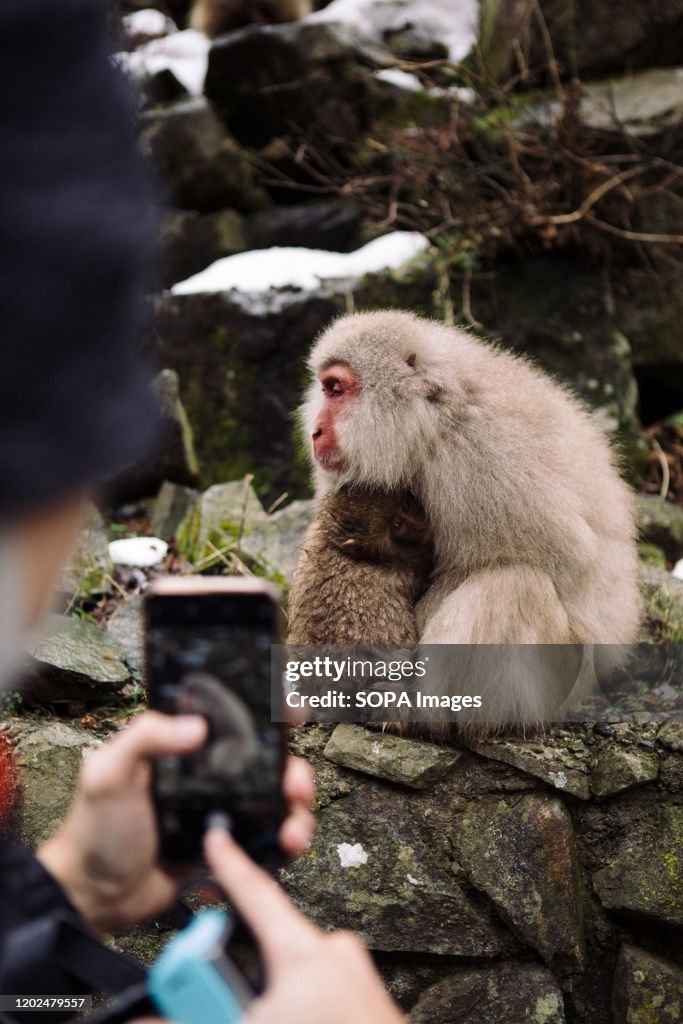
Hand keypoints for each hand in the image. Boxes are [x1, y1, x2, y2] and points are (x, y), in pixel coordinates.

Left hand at [37, 711, 313, 934]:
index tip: (293, 713)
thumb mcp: (110, 774)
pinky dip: (280, 848)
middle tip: (296, 787)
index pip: (235, 719)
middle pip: (269, 764)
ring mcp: (222, 813)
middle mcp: (210, 776)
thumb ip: (144, 737)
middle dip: (294, 771)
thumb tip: (198, 727)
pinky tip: (277, 853)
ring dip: (296, 814)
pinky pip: (267, 843)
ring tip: (292, 833)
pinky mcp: (229, 850)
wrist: (96, 898)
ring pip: (277, 804)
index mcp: (184, 749)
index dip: (270, 714)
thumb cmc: (97, 831)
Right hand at [201, 826, 404, 1023]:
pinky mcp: (373, 1001)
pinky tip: (295, 1022)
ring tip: (265, 1016)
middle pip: (267, 946)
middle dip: (238, 976)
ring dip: (269, 1000)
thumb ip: (197, 1015)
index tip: (218, 836)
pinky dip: (300, 1009)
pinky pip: (321, 995)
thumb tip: (146, 1021)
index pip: (254, 892)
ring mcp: (358, 977)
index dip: (229, 863)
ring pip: (292, 976)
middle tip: (222, 1005)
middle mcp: (334, 954)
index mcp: (303, 952)